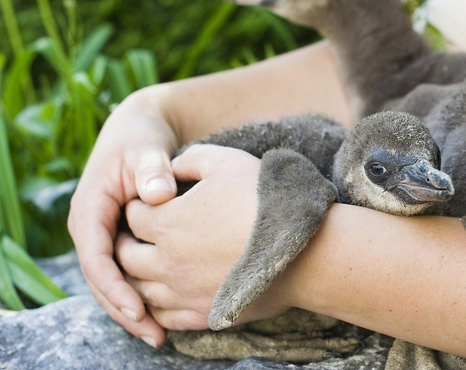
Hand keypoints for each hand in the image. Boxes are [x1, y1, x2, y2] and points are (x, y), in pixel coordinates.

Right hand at [68, 88, 178, 346]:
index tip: (138, 307)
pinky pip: (128, 276)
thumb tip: (158, 195)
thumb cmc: (142, 140)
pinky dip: (144, 296)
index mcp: (90, 210)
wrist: (141, 133)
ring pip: (114, 284)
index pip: (96, 257)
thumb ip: (152, 168)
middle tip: (154, 335)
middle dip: (125, 310)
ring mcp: (105, 238)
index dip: (115, 286)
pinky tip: (168, 317)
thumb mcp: (145, 149)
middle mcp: (92, 229)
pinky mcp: (121, 243)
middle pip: (102, 281)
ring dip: (134, 311)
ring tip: (161, 336)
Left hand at [117, 145, 293, 335]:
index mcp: (168, 223)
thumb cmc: (268, 202)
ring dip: (138, 276)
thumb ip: (191, 159)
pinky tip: (168, 294)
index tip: (149, 203)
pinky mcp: (204, 314)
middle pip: (126, 256)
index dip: (137, 206)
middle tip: (138, 235)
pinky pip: (166, 316)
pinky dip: (158, 306)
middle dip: (128, 242)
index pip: (132, 215)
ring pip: (140, 289)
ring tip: (149, 264)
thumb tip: (171, 167)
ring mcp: (184, 292)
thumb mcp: (228, 161)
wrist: (307, 250)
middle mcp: (167, 262)